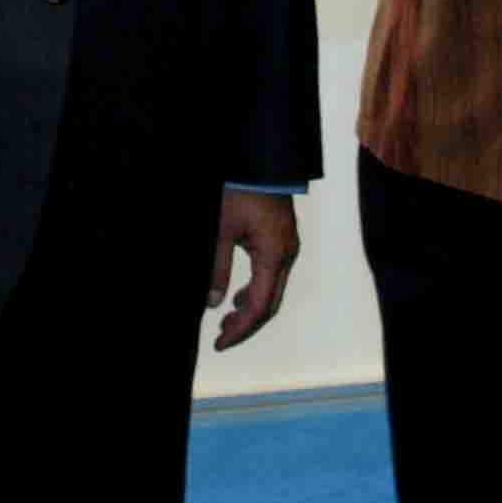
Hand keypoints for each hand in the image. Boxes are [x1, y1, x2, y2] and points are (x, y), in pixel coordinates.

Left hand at [205, 190, 298, 351]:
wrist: (260, 160)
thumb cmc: (240, 189)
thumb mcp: (220, 230)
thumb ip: (217, 269)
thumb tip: (213, 302)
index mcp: (273, 255)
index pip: (259, 307)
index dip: (240, 329)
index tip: (220, 342)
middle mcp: (287, 255)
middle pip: (270, 304)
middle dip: (246, 324)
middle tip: (221, 337)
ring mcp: (288, 247)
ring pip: (273, 291)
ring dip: (251, 308)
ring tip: (226, 320)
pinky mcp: (282, 240)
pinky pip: (273, 275)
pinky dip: (256, 290)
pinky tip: (239, 295)